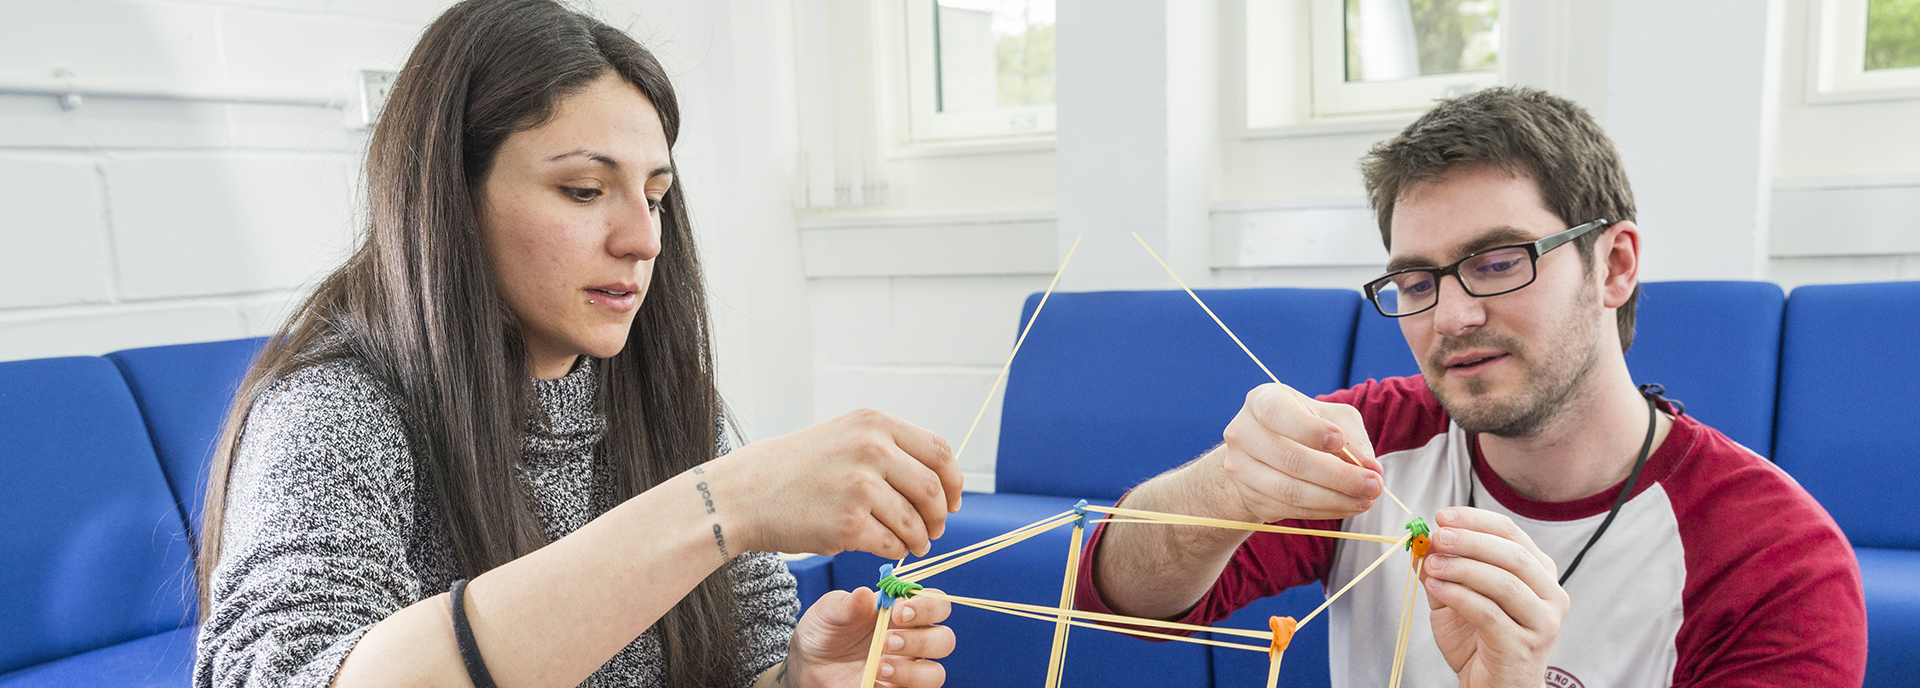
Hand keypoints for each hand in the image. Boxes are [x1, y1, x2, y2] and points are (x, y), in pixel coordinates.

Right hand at [705, 409, 963, 558]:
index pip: (938, 451)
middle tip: (935, 530)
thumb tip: (934, 481)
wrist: (743, 493)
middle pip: (932, 489)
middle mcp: (871, 449)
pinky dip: (895, 551)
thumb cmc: (792, 470)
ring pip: (915, 521)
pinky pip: (891, 544)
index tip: (953, 501)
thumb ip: (886, 450)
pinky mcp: (848, 523)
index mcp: (873, 423)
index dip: (953, 481)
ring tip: (913, 545)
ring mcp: (860, 486)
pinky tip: (888, 550)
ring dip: (919, 539)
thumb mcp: (842, 437)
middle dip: (940, 516)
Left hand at [781, 588, 954, 687]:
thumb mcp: (826, 613)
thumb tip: (865, 594)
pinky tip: (873, 681)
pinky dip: (900, 686)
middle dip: (921, 640)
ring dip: (911, 671)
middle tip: (888, 640)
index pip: (936, 604)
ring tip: (879, 667)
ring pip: (936, 673)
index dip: (927, 606)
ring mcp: (907, 670)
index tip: (899, 611)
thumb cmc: (824, 632)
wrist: (806, 666)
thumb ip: (845, 604)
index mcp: (903, 612)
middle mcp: (912, 640)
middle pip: (944, 639)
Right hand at [1213, 383, 1382, 521]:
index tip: (1338, 440)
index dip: (1308, 429)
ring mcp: (1240, 469)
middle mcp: (1242, 433)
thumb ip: (1353, 437)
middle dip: (1338, 476)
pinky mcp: (1250, 497)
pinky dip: (1323, 511)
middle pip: (1290, 459)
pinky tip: (1347, 506)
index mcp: (1261, 401)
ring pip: (1290, 491)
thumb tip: (1371, 468)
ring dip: (1334, 500)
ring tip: (1366, 501)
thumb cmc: (1307, 426)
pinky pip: (1289, 510)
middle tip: (1374, 486)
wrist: (1267, 452)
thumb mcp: (1332, 417)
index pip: (1276, 413)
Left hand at [1421, 507, 1567, 687]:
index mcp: (1538, 573)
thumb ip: (1441, 570)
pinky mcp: (1523, 645)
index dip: (1475, 520)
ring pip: (1503, 582)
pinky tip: (1436, 589)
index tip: (1442, 516)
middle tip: (1437, 537)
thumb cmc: (1480, 641)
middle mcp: (1549, 594)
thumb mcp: (1455, 598)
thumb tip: (1419, 542)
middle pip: (1511, 554)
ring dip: (1462, 568)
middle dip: (1470, 541)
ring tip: (1432, 565)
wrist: (1495, 687)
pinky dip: (1459, 596)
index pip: (1511, 533)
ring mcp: (1541, 621)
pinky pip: (1489, 613)